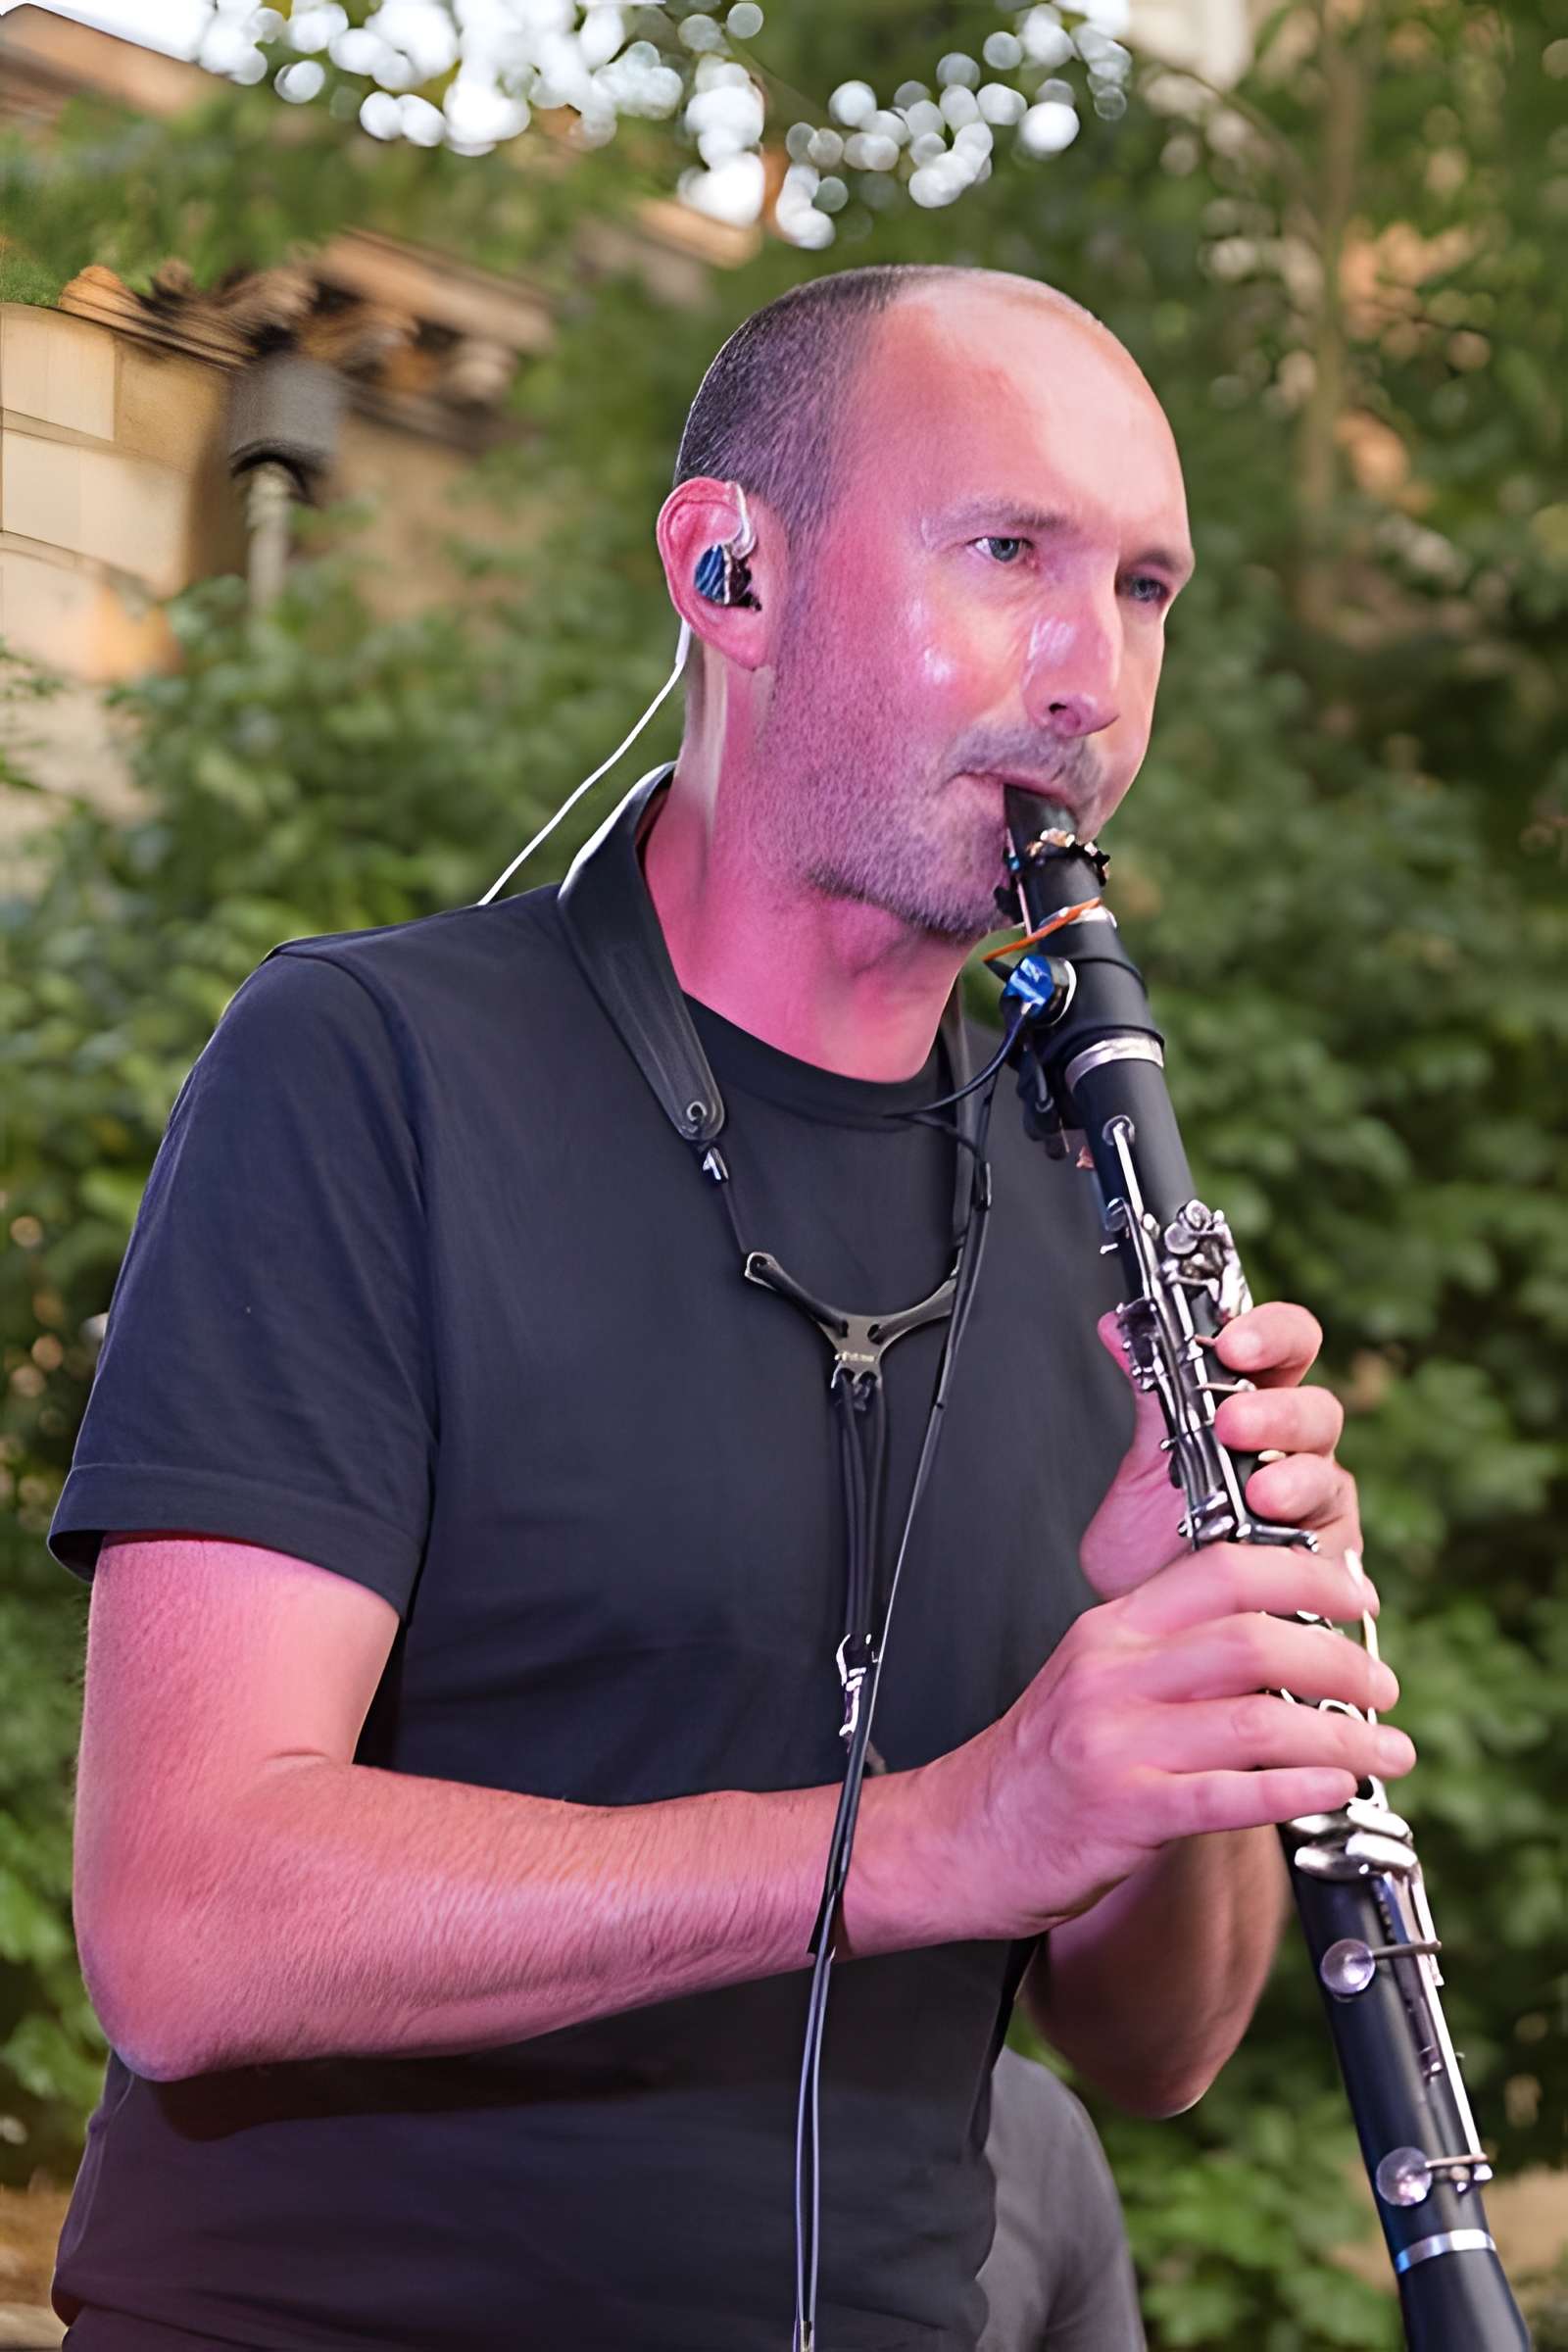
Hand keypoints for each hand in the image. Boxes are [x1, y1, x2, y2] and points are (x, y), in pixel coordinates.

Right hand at [923, 1543, 1414, 1944]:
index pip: (1220, 1569)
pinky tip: (1334, 1791)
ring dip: (1340, 1734)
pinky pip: (1232, 1795)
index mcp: (1111, 1629)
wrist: (958, 1835)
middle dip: (1338, 1659)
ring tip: (1385, 1750)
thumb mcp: (1093, 1679)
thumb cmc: (1039, 1763)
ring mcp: (1118, 1741)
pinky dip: (1297, 1789)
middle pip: (1252, 1639)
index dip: (1303, 1574)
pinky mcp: (1126, 1810)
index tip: (1356, 1593)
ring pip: (1257, 1719)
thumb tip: (1281, 1641)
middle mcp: (1113, 1673)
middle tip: (1382, 1682)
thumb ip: (1172, 1654)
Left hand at [1079, 1300, 1362, 1601]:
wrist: (1159, 1635)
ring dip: (1293, 1480)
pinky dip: (1307, 1546)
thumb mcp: (1143, 1471)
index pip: (1286, 1347)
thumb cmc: (1157, 1549)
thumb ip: (1148, 1402)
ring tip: (1258, 1493)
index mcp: (1258, 1408)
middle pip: (1317, 1409)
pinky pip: (1333, 1550)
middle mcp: (1297, 1452)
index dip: (1269, 1333)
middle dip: (1277, 1412)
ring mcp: (1319, 1510)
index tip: (1231, 1343)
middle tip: (1232, 1423)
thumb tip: (1115, 1326)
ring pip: (1328, 1477)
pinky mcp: (1330, 1569)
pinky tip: (1279, 1549)